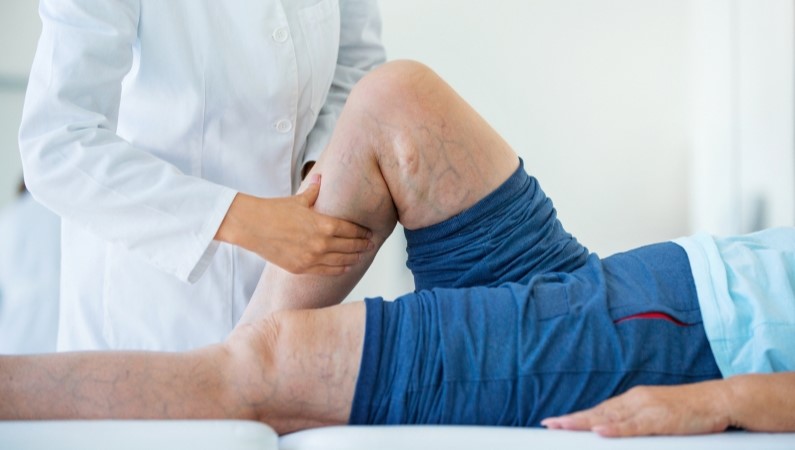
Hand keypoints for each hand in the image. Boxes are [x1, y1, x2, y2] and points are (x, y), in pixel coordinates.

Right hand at [217, 174, 372, 274]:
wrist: (251, 226)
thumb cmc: (274, 210)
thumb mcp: (298, 199)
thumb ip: (314, 191)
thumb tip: (320, 178)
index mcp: (324, 224)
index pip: (352, 230)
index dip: (362, 232)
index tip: (369, 233)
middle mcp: (321, 243)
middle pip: (350, 246)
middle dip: (362, 245)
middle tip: (370, 244)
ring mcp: (312, 258)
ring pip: (342, 261)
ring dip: (354, 258)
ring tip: (361, 255)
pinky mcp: (302, 268)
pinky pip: (327, 271)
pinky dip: (340, 269)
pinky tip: (346, 267)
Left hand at [540, 381, 731, 436]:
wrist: (719, 400)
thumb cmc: (691, 410)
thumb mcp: (658, 415)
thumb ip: (638, 422)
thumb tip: (615, 431)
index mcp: (634, 400)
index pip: (600, 411)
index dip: (577, 417)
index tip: (557, 422)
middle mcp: (635, 401)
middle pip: (598, 413)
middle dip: (572, 420)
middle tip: (549, 424)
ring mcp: (646, 409)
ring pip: (609, 418)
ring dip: (584, 423)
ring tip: (562, 426)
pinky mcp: (660, 419)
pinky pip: (633, 426)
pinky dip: (615, 429)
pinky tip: (599, 432)